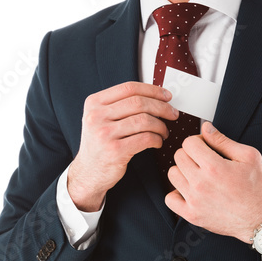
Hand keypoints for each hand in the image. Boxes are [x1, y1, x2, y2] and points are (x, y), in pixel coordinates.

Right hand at [68, 81, 178, 210]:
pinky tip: (157, 142)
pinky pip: (145, 138)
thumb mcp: (101, 119)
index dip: (152, 90)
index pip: (129, 88)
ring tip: (164, 132)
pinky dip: (157, 139)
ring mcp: (104, 134)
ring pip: (144, 120)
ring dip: (160, 126)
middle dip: (162, 107)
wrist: (88, 172)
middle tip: (173, 114)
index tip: (167, 96)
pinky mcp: (115, 151)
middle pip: (138, 103)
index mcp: (94, 103)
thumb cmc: (100, 144)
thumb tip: (155, 96)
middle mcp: (96, 116)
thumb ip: (120, 105)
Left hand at [166, 121, 261, 243]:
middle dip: (190, 154)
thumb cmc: (258, 187)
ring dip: (183, 171)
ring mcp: (194, 201)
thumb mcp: (248, 157)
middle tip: (203, 161)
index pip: (188, 143)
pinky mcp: (192, 215)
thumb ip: (223, 141)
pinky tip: (189, 191)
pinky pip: (169, 199)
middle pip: (179, 156)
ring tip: (197, 175)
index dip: (198, 141)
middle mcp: (201, 184)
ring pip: (172, 175)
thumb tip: (205, 128)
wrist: (261, 219)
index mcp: (214, 167)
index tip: (205, 147)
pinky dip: (176, 193)